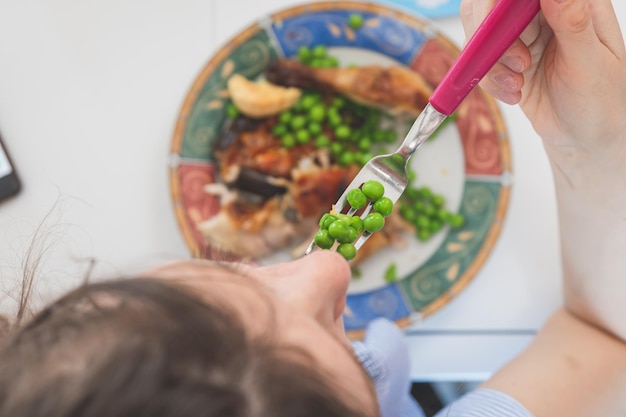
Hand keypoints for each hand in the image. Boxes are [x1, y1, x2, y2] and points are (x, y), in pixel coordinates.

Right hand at [461, 0, 625, 160]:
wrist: (583, 136)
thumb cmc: (601, 101)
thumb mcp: (590, 63)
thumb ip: (572, 23)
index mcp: (574, 3)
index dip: (503, 2)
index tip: (501, 24)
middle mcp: (545, 13)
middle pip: (493, 4)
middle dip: (494, 35)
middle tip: (518, 63)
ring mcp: (524, 36)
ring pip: (482, 32)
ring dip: (493, 62)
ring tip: (518, 82)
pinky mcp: (507, 60)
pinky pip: (481, 61)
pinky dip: (491, 81)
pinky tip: (515, 93)